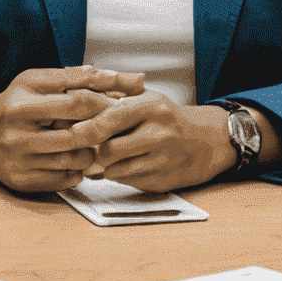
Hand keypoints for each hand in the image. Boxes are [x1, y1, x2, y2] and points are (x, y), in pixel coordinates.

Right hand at [0, 67, 145, 192]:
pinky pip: (65, 178)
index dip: (108, 102)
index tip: (124, 104)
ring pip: (75, 158)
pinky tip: (77, 159)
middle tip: (116, 127)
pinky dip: (79, 170)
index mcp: (23, 98)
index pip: (78, 99)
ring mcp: (17, 157)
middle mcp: (16, 128)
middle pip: (78, 132)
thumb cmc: (20, 102)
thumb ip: (85, 78)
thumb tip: (136, 79)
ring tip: (93, 143)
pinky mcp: (20, 179)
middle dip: (104, 130)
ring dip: (93, 151)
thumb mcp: (43, 81)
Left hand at [73, 94, 235, 191]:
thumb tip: (78, 101)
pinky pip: (128, 182)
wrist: (209, 141)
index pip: (111, 119)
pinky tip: (131, 164)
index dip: (87, 128)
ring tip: (116, 155)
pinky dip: (122, 175)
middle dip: (98, 150)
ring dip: (108, 165)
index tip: (73, 133)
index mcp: (153, 108)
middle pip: (109, 149)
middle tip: (98, 146)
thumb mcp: (148, 98)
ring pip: (115, 170)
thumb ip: (114, 98)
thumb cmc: (171, 118)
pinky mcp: (163, 181)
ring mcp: (162, 160)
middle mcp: (159, 134)